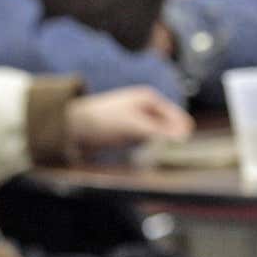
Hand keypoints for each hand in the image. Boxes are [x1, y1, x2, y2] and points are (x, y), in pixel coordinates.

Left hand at [66, 86, 193, 150]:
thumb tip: (183, 138)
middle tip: (169, 157)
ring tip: (155, 158)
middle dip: (171, 141)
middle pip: (169, 128)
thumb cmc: (102, 121)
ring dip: (159, 147)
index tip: (182, 150)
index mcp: (150, 99)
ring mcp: (138, 120)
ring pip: (159, 137)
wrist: (72, 127)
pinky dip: (148, 150)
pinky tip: (144, 158)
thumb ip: (159, 131)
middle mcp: (146, 107)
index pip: (177, 118)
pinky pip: (146, 143)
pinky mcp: (129, 132)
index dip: (181, 134)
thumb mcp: (134, 125)